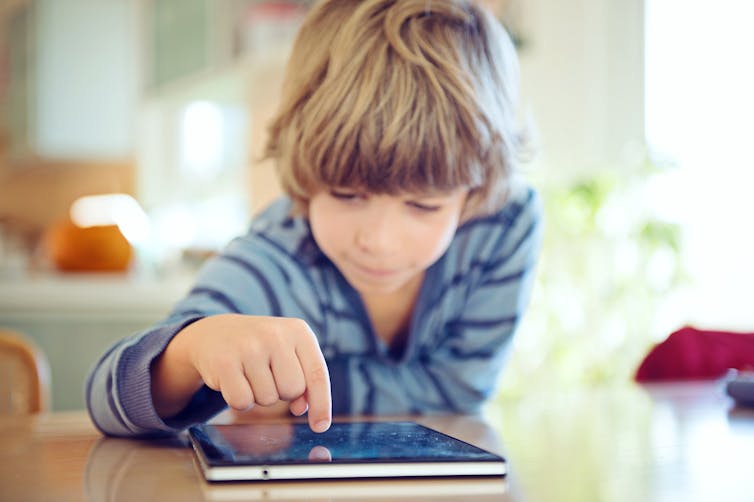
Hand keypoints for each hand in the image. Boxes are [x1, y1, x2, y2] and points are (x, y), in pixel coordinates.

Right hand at [155, 314, 331, 431]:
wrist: (216, 333)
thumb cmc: (261, 348)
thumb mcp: (288, 354)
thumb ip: (304, 378)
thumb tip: (301, 408)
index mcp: (298, 331)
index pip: (317, 374)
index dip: (321, 403)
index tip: (321, 426)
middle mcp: (275, 335)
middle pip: (292, 390)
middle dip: (282, 392)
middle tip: (268, 376)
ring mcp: (249, 347)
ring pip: (267, 399)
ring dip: (259, 395)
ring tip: (250, 374)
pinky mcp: (225, 362)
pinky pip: (242, 402)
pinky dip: (239, 400)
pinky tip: (235, 380)